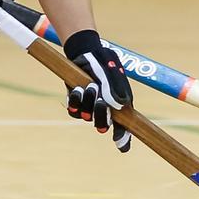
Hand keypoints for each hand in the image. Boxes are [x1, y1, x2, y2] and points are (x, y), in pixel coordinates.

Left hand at [63, 30, 132, 152]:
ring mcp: (90, 107)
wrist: (86, 52)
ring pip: (87, 117)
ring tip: (90, 86)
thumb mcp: (112, 71)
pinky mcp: (76, 102)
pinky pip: (74, 110)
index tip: (121, 146)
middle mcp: (105, 109)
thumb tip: (118, 106)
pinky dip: (75, 101)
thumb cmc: (104, 62)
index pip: (124, 127)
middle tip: (101, 101)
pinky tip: (77, 89)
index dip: (123, 138)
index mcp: (120, 105)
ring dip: (88, 103)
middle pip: (103, 127)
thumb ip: (114, 87)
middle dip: (101, 116)